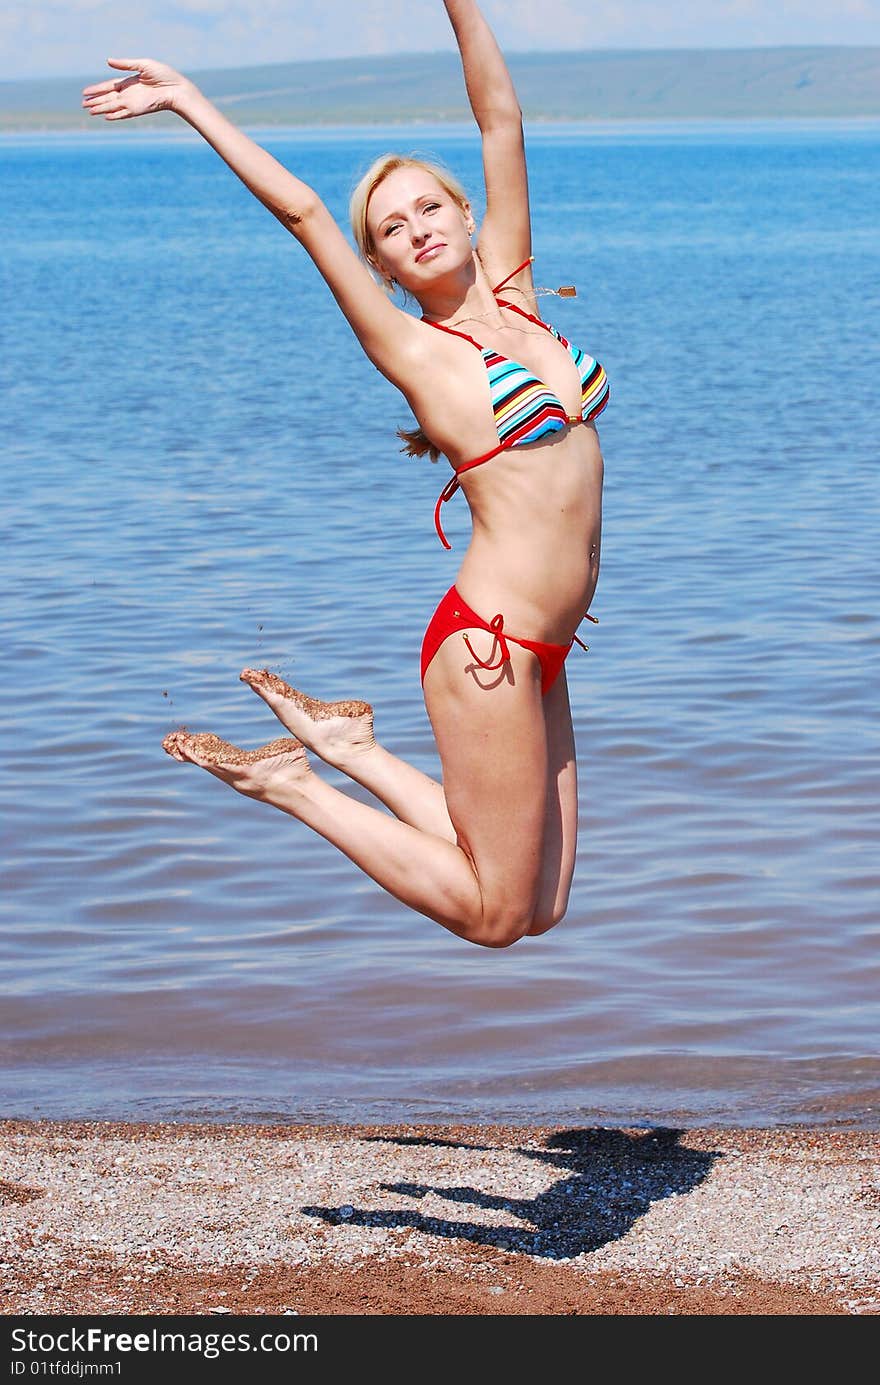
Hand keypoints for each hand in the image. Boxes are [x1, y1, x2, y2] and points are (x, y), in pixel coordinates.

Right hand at [81, 58, 197, 120]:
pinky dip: (114, 115)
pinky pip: (123, 113)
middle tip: (83, 104)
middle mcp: (129, 94)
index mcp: (129, 83)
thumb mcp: (142, 64)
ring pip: (112, 106)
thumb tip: (108, 61)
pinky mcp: (138, 109)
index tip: (86, 92)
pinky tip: (104, 117)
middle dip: (95, 101)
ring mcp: (132, 102)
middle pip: (108, 98)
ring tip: (89, 111)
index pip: (109, 86)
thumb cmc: (163, 75)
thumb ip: (125, 64)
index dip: (97, 89)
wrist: (176, 88)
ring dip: (100, 109)